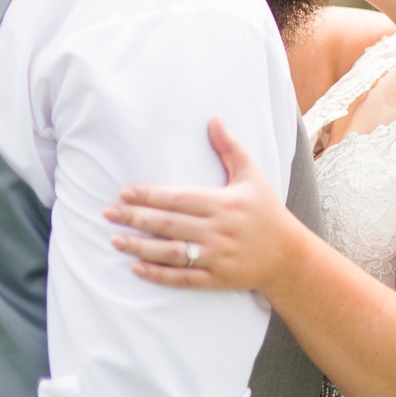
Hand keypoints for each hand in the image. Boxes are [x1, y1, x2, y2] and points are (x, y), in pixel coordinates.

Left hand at [106, 117, 305, 291]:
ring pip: (171, 252)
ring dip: (140, 247)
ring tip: (115, 239)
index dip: (149, 195)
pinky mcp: (216, 278)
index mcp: (224, 204)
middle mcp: (219, 230)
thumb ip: (229, 148)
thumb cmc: (266, 211)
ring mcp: (217, 256)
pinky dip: (158, 274)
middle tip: (107, 213)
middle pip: (169, 224)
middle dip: (135, 218)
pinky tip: (136, 267)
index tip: (124, 192)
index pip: (179, 198)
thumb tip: (213, 119)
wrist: (288, 255)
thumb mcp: (252, 176)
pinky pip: (182, 278)